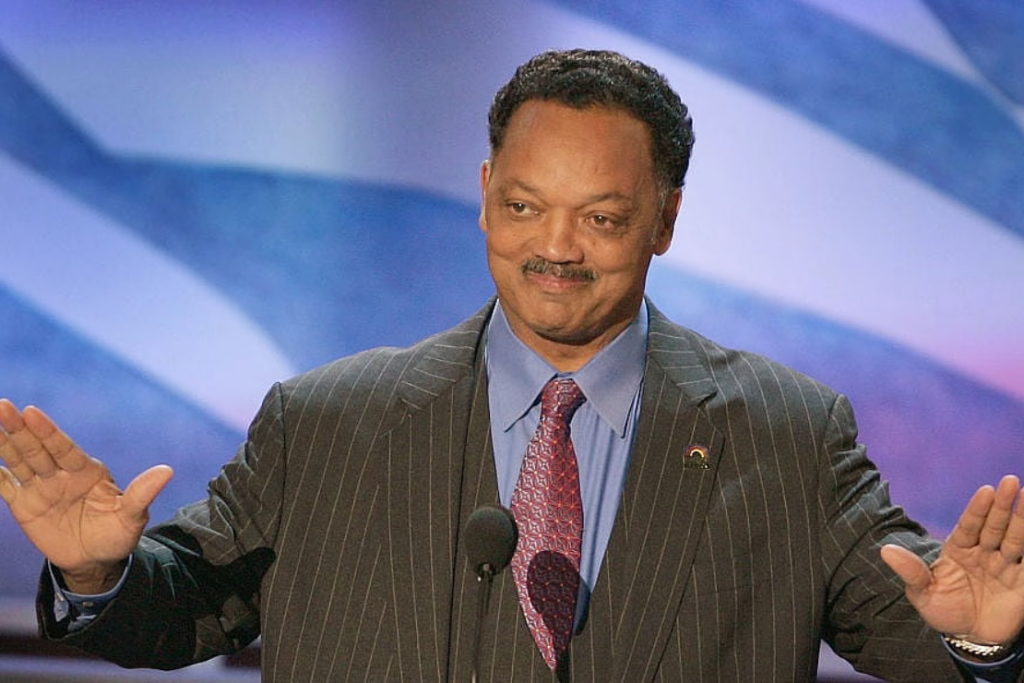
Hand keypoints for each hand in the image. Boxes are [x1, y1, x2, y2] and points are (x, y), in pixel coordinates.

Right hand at [0, 399, 172, 592]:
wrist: (96, 560)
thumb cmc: (118, 534)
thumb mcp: (132, 516)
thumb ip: (142, 493)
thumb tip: (167, 471)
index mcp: (86, 471)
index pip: (63, 447)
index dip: (48, 431)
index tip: (32, 411)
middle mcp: (61, 474)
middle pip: (38, 449)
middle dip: (20, 429)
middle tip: (3, 406)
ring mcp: (41, 488)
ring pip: (20, 462)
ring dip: (5, 443)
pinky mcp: (25, 506)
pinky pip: (7, 487)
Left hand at [881, 475, 1023, 646]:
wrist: (968, 638)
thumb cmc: (943, 610)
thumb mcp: (922, 593)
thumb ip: (911, 572)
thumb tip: (884, 550)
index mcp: (958, 549)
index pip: (969, 525)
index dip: (977, 509)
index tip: (986, 490)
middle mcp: (983, 552)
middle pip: (994, 526)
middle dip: (1003, 506)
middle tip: (1011, 482)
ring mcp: (1004, 566)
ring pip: (1015, 539)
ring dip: (1022, 519)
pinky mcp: (1022, 582)